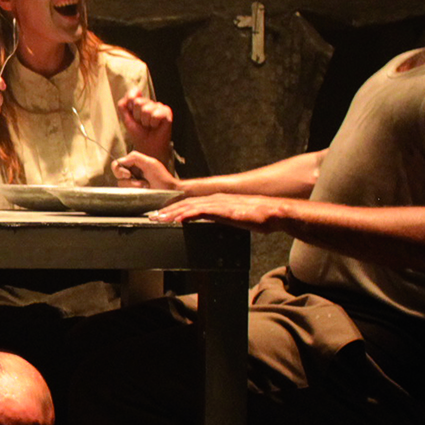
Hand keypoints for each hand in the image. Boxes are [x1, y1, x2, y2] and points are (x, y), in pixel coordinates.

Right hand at [112, 151, 177, 190]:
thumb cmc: (163, 178)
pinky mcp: (132, 192)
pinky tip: (143, 190)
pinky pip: (125, 192)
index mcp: (134, 163)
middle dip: (128, 180)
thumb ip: (135, 157)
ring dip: (134, 186)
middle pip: (117, 174)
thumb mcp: (150, 163)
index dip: (120, 170)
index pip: (117, 164)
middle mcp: (131, 172)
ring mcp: (131, 183)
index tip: (128, 174)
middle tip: (139, 182)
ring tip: (145, 186)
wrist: (169, 191)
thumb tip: (121, 161)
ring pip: (121, 184)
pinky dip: (135, 191)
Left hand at [118, 88, 172, 151]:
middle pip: (138, 102)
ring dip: (145, 121)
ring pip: (146, 110)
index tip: (133, 116)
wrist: (147, 146)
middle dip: (137, 116)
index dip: (130, 105)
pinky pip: (156, 115)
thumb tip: (131, 95)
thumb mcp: (126, 119)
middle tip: (142, 123)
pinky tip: (156, 126)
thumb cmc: (138, 133)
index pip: (133, 93)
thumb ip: (123, 106)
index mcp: (140, 102)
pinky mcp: (167, 112)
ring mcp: (159, 106)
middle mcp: (150, 102)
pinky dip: (153, 123)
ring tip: (149, 126)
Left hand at [149, 192, 289, 230]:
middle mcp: (214, 199)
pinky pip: (203, 212)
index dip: (172, 210)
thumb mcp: (232, 218)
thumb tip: (209, 225)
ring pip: (189, 207)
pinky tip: (178, 220)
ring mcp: (219, 204)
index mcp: (215, 201)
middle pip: (184, 204)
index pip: (188, 205)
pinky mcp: (225, 210)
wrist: (274, 213)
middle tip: (151, 217)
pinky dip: (188, 215)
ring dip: (172, 214)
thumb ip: (218, 219)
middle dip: (166, 211)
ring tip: (158, 219)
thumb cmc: (256, 217)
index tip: (159, 216)